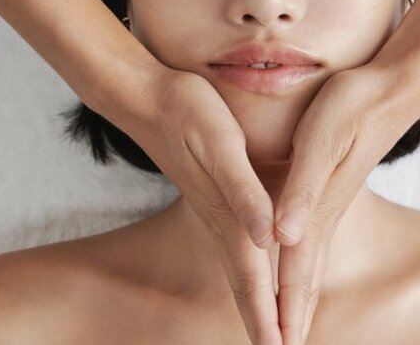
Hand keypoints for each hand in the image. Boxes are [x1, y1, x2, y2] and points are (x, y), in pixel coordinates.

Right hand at [121, 67, 282, 344]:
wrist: (150, 97)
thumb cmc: (189, 115)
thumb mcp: (223, 146)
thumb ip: (244, 192)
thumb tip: (267, 237)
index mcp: (230, 214)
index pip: (253, 279)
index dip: (268, 317)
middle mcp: (222, 220)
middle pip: (244, 284)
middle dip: (262, 324)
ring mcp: (215, 211)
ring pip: (238, 268)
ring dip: (255, 303)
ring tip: (269, 330)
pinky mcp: (212, 197)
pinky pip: (234, 246)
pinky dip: (246, 271)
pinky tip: (252, 270)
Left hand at [274, 64, 419, 344]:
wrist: (392, 88)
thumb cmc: (353, 109)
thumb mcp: (320, 143)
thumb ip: (302, 190)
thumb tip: (284, 236)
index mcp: (316, 211)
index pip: (295, 275)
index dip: (283, 315)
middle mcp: (322, 215)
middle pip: (304, 279)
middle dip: (292, 319)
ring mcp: (329, 204)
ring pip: (308, 262)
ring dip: (297, 297)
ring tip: (289, 326)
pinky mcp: (331, 189)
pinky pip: (312, 240)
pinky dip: (302, 265)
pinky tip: (298, 263)